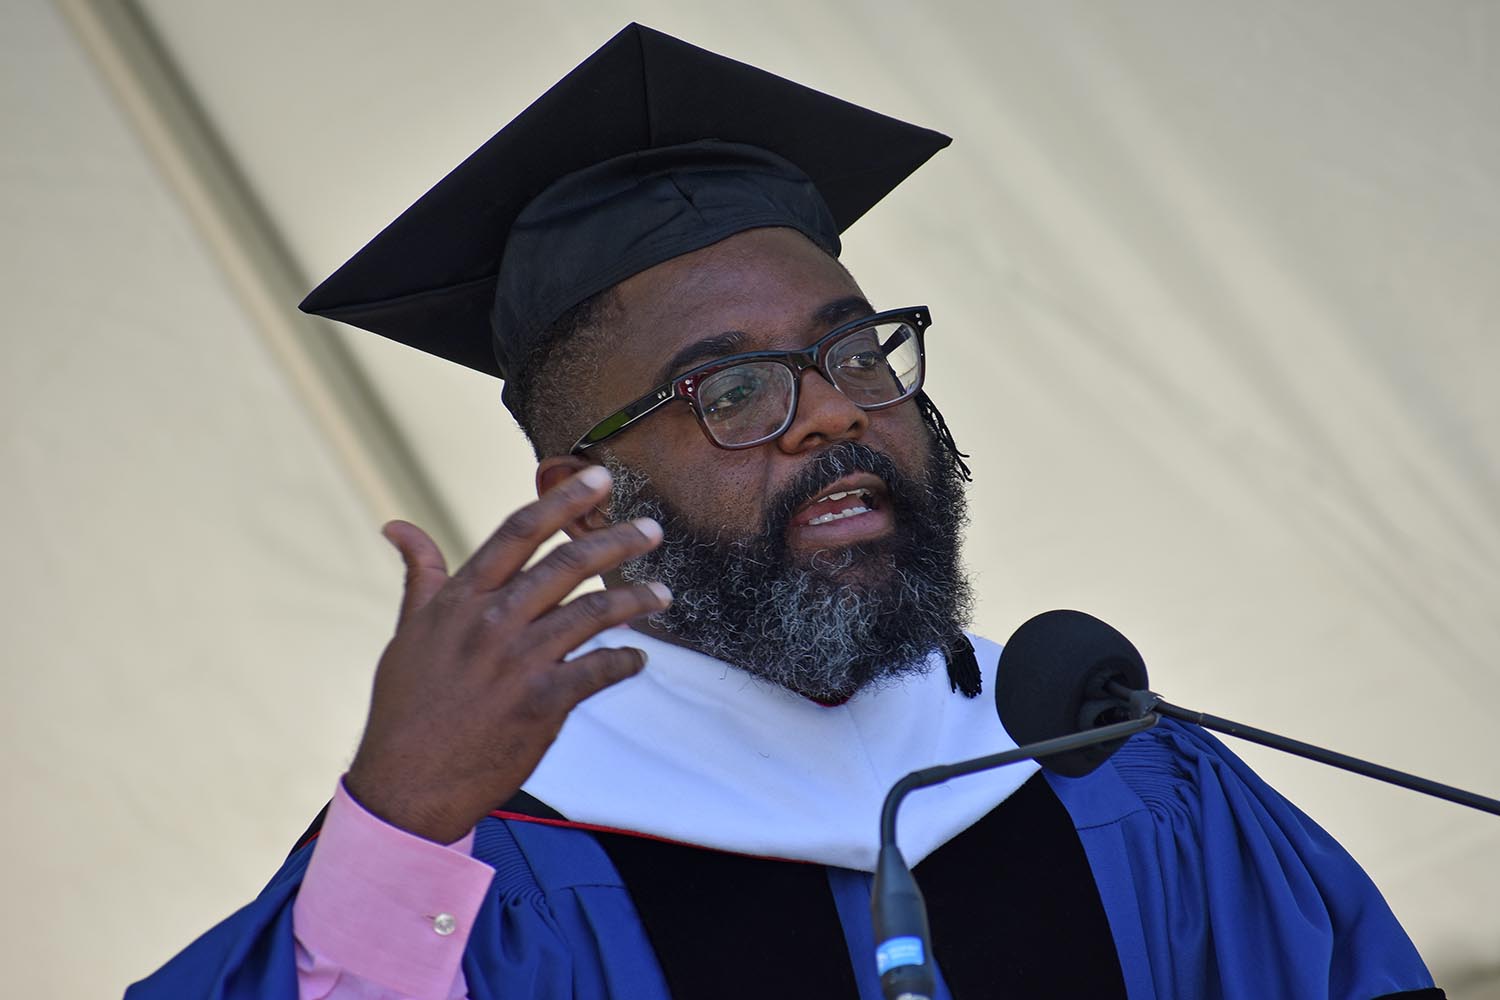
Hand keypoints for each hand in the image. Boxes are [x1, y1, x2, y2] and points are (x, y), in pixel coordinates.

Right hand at [344, 465, 669, 842]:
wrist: (406, 786)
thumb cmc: (406, 708)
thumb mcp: (409, 634)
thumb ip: (421, 576)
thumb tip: (397, 525)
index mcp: (459, 600)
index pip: (517, 532)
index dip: (563, 501)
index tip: (601, 479)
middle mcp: (491, 622)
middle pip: (567, 564)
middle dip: (617, 541)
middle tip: (652, 529)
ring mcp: (518, 663)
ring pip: (593, 613)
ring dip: (635, 599)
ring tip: (662, 592)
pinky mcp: (542, 704)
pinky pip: (600, 670)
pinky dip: (625, 661)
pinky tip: (638, 658)